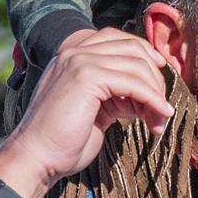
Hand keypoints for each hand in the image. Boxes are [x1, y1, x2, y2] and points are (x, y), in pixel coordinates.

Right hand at [0, 27, 173, 197]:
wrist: (36, 158)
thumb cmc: (64, 141)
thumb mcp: (96, 107)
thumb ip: (116, 92)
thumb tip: (148, 91)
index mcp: (72, 55)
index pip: (118, 39)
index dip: (144, 54)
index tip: (160, 76)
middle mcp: (74, 51)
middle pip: (132, 47)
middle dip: (154, 76)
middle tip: (161, 106)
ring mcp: (79, 60)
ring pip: (136, 64)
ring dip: (156, 92)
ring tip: (160, 119)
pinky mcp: (87, 76)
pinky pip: (133, 82)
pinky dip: (153, 99)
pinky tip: (161, 115)